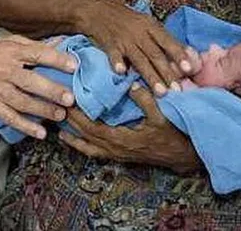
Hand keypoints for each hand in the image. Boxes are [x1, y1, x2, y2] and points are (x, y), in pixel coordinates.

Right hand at [0, 35, 77, 139]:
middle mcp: (4, 70)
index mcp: (12, 52)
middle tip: (70, 98)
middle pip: (30, 81)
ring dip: (43, 110)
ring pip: (22, 102)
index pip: (37, 54)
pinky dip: (25, 126)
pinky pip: (10, 117)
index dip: (56, 60)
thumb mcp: (11, 43)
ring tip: (60, 115)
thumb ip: (35, 45)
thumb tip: (62, 43)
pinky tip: (40, 132)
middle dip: (51, 91)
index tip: (74, 66)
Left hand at [58, 82, 201, 174]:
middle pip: (85, 137)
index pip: (92, 127)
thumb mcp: (162, 115)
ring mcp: (117, 155)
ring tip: (57, 126)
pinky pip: (95, 152)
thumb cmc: (173, 135)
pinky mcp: (121, 156)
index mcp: (122, 140)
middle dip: (69, 123)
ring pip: (88, 148)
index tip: (66, 101)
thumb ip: (146, 100)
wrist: (184, 156)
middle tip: (55, 108)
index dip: (77, 116)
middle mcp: (116, 150)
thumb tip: (129, 83)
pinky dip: (82, 145)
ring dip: (72, 137)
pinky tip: (74, 139)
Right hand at [76, 0, 195, 94]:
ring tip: (160, 92)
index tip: (190, 69)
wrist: (99, 10)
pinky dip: (117, 63)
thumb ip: (164, 40)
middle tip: (177, 91)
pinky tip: (121, 73)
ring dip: (150, 76)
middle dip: (167, 73)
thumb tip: (188, 55)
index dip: (179, 54)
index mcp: (151, 27)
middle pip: (155, 54)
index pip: (167, 42)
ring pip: (140, 59)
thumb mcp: (148, 25)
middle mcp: (139, 33)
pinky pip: (114, 55)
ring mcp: (124, 39)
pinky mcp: (109, 45)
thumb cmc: (128, 21)